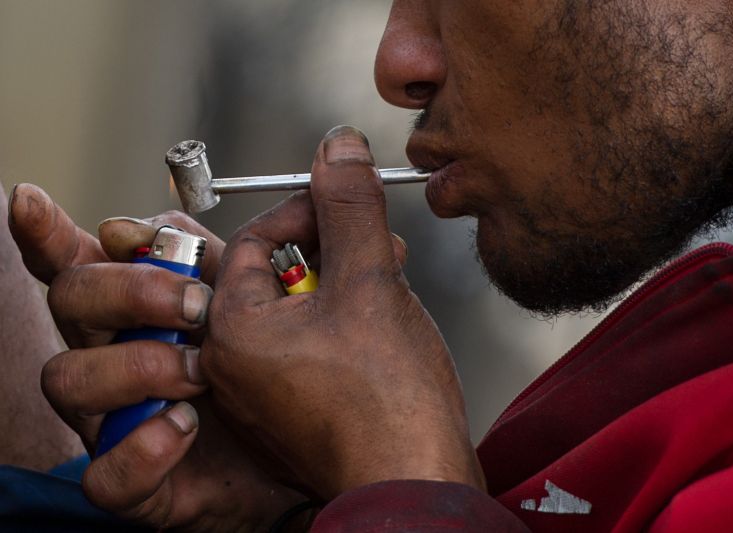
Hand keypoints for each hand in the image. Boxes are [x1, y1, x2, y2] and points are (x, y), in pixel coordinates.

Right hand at [8, 184, 310, 530]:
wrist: (305, 454)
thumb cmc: (267, 374)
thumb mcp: (248, 307)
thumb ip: (216, 263)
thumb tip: (172, 226)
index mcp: (136, 310)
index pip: (80, 262)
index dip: (48, 233)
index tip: (34, 202)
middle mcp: (111, 357)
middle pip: (70, 302)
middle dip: (128, 291)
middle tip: (197, 305)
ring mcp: (115, 420)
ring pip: (68, 380)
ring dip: (138, 366)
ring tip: (202, 372)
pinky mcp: (135, 482)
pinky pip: (105, 474)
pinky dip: (143, 447)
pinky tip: (185, 426)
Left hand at [202, 126, 485, 500]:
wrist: (415, 483)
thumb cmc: (390, 399)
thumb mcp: (370, 281)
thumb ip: (349, 207)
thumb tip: (338, 145)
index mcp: (234, 331)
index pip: (254, 240)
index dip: (306, 211)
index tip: (347, 203)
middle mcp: (235, 366)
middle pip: (274, 275)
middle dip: (330, 248)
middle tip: (377, 246)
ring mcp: (263, 395)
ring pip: (295, 310)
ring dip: (342, 284)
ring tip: (390, 281)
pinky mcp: (294, 413)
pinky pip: (307, 347)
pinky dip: (342, 324)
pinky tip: (384, 324)